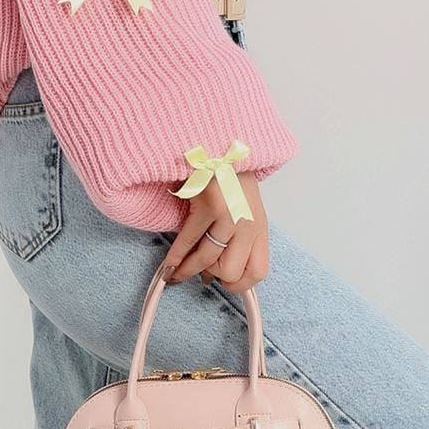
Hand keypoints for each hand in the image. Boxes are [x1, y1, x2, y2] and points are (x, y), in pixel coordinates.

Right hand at [161, 174, 269, 295]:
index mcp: (259, 227)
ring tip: (175, 274)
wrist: (216, 144)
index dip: (239, 285)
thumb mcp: (241, 210)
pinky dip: (176, 256)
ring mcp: (230, 215)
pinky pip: (188, 241)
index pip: (258, 272)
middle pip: (232, 272)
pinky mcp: (208, 205)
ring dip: (187, 270)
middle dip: (212, 276)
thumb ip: (233, 241)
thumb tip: (210, 274)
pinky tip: (169, 263)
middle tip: (198, 271)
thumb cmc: (226, 176)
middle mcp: (248, 224)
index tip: (221, 284)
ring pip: (208, 261)